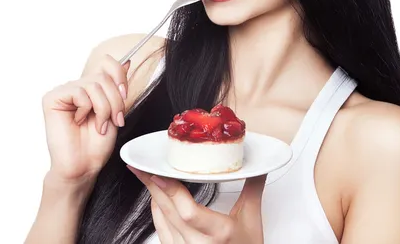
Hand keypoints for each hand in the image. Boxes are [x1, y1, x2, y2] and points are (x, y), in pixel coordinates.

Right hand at [41, 55, 129, 183]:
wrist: (83, 166)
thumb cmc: (97, 144)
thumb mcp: (115, 111)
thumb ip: (117, 87)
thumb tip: (127, 62)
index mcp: (92, 88)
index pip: (107, 63)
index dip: (119, 77)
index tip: (124, 95)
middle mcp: (77, 86)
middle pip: (103, 76)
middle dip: (115, 101)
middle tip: (115, 120)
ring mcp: (64, 92)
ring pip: (94, 84)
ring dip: (104, 108)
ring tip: (99, 126)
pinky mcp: (52, 98)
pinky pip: (78, 91)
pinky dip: (86, 109)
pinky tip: (79, 122)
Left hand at [128, 166, 265, 243]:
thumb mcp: (252, 220)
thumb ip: (252, 189)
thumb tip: (258, 166)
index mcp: (219, 233)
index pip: (188, 212)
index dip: (170, 192)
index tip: (158, 174)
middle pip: (169, 211)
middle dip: (153, 186)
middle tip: (141, 166)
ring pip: (161, 219)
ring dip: (154, 196)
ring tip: (146, 176)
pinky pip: (160, 229)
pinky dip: (157, 210)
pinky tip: (156, 197)